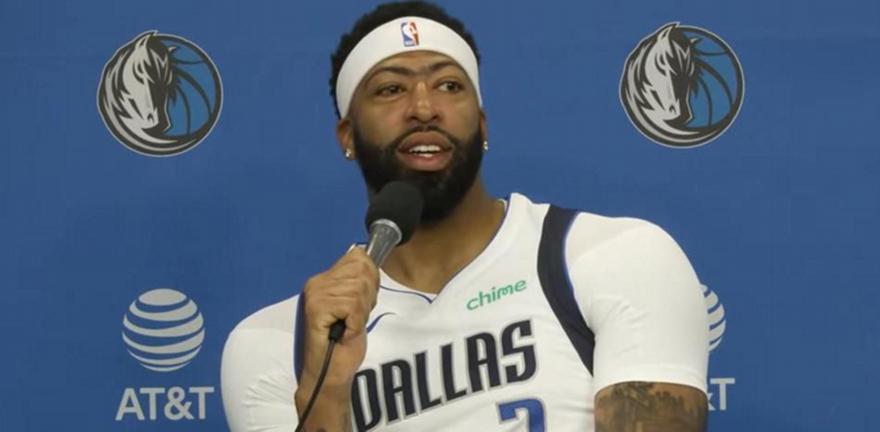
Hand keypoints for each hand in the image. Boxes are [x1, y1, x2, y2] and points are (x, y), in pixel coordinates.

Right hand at [296, 246, 378, 410]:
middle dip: (367, 297)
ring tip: (348, 325)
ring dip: (361, 312)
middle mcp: (316, 283)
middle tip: (354, 318)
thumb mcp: (355, 305)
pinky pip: (353, 306)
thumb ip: (358, 281)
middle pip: (362, 271)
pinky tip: (345, 332)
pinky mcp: (317, 309)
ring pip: (359, 289)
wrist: (329, 372)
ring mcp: (315, 295)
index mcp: (324, 279)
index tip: (361, 303)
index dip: (370, 279)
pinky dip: (356, 322)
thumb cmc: (343, 342)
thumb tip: (366, 256)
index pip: (358, 256)